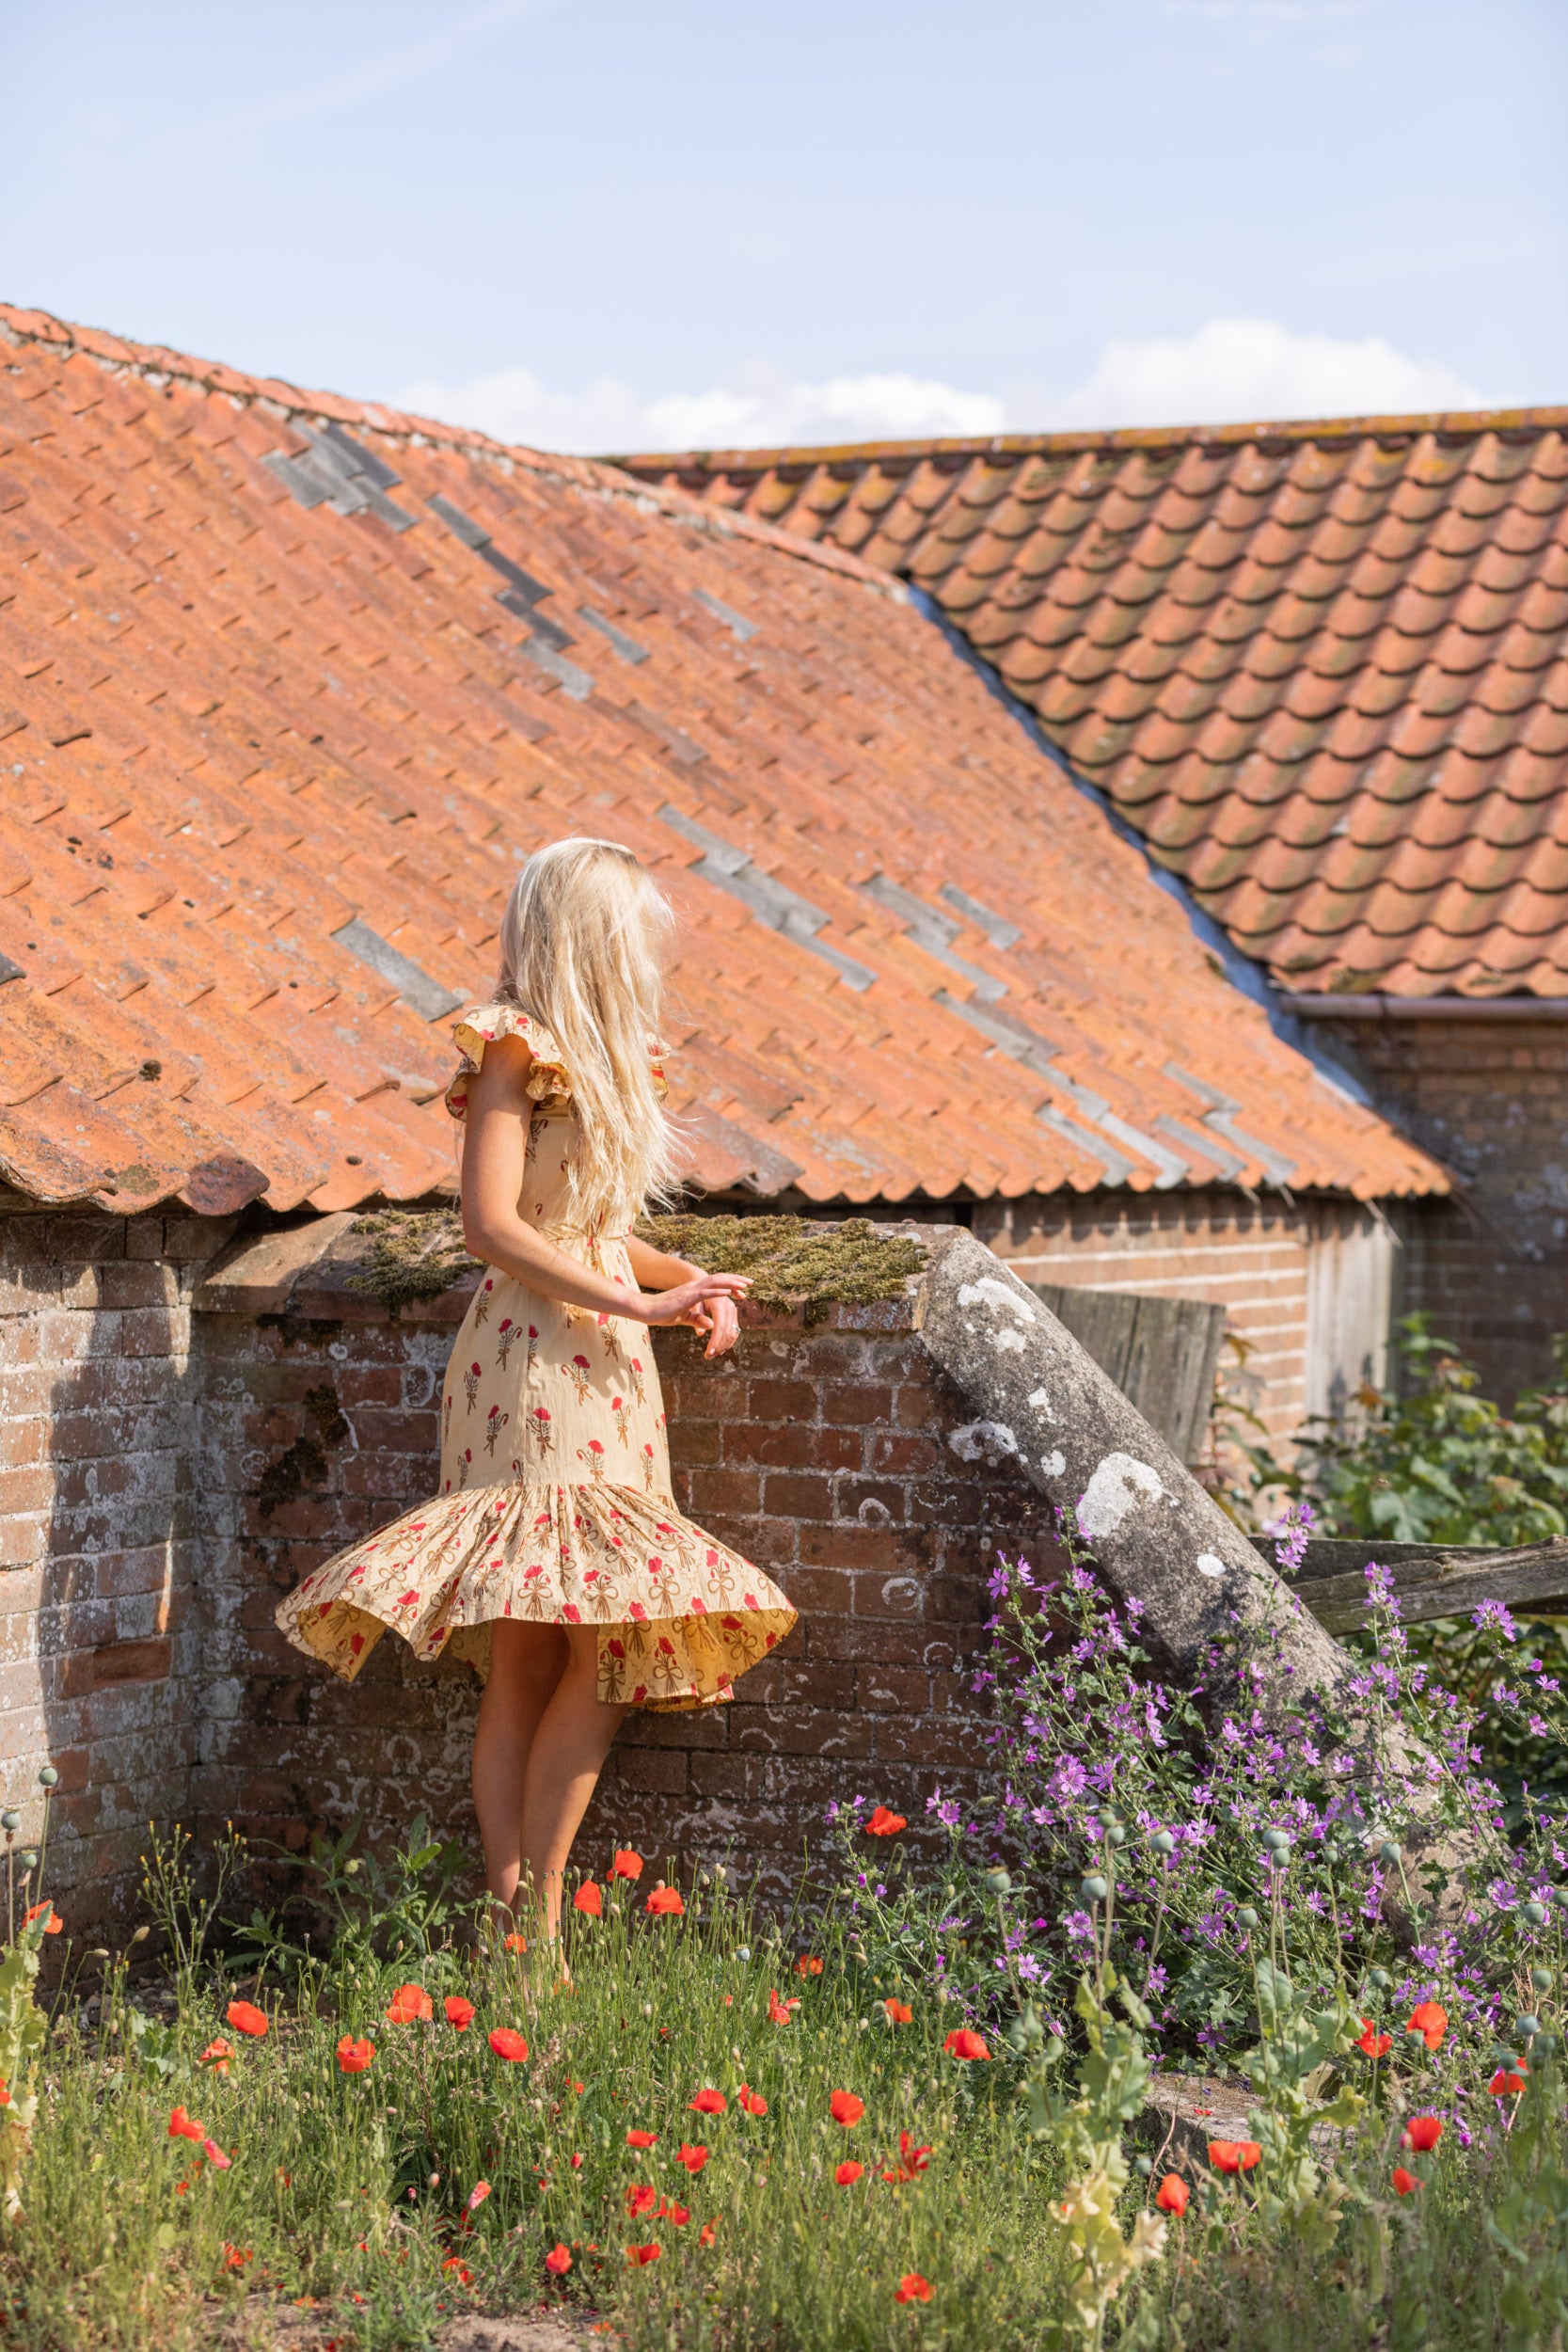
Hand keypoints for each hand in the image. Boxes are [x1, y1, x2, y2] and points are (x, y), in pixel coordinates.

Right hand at [635, 1270, 750, 1346]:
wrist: (644, 1310)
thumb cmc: (661, 1313)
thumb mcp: (684, 1318)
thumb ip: (697, 1320)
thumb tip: (712, 1325)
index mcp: (693, 1291)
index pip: (715, 1283)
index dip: (730, 1282)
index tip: (744, 1286)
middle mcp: (693, 1287)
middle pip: (718, 1279)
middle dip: (736, 1279)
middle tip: (751, 1282)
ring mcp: (690, 1291)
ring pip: (713, 1283)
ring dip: (730, 1283)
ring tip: (744, 1286)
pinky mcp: (685, 1298)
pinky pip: (704, 1293)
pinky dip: (717, 1292)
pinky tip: (727, 1293)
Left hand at [681, 1291, 740, 1359]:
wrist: (699, 1285)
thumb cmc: (691, 1296)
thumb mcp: (690, 1307)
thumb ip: (696, 1319)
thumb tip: (702, 1334)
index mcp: (718, 1301)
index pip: (720, 1325)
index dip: (715, 1340)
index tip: (708, 1353)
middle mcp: (728, 1305)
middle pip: (728, 1331)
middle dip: (719, 1346)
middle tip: (707, 1357)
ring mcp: (732, 1310)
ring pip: (733, 1333)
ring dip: (723, 1346)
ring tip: (711, 1355)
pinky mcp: (733, 1314)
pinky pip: (734, 1331)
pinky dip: (727, 1342)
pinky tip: (718, 1350)